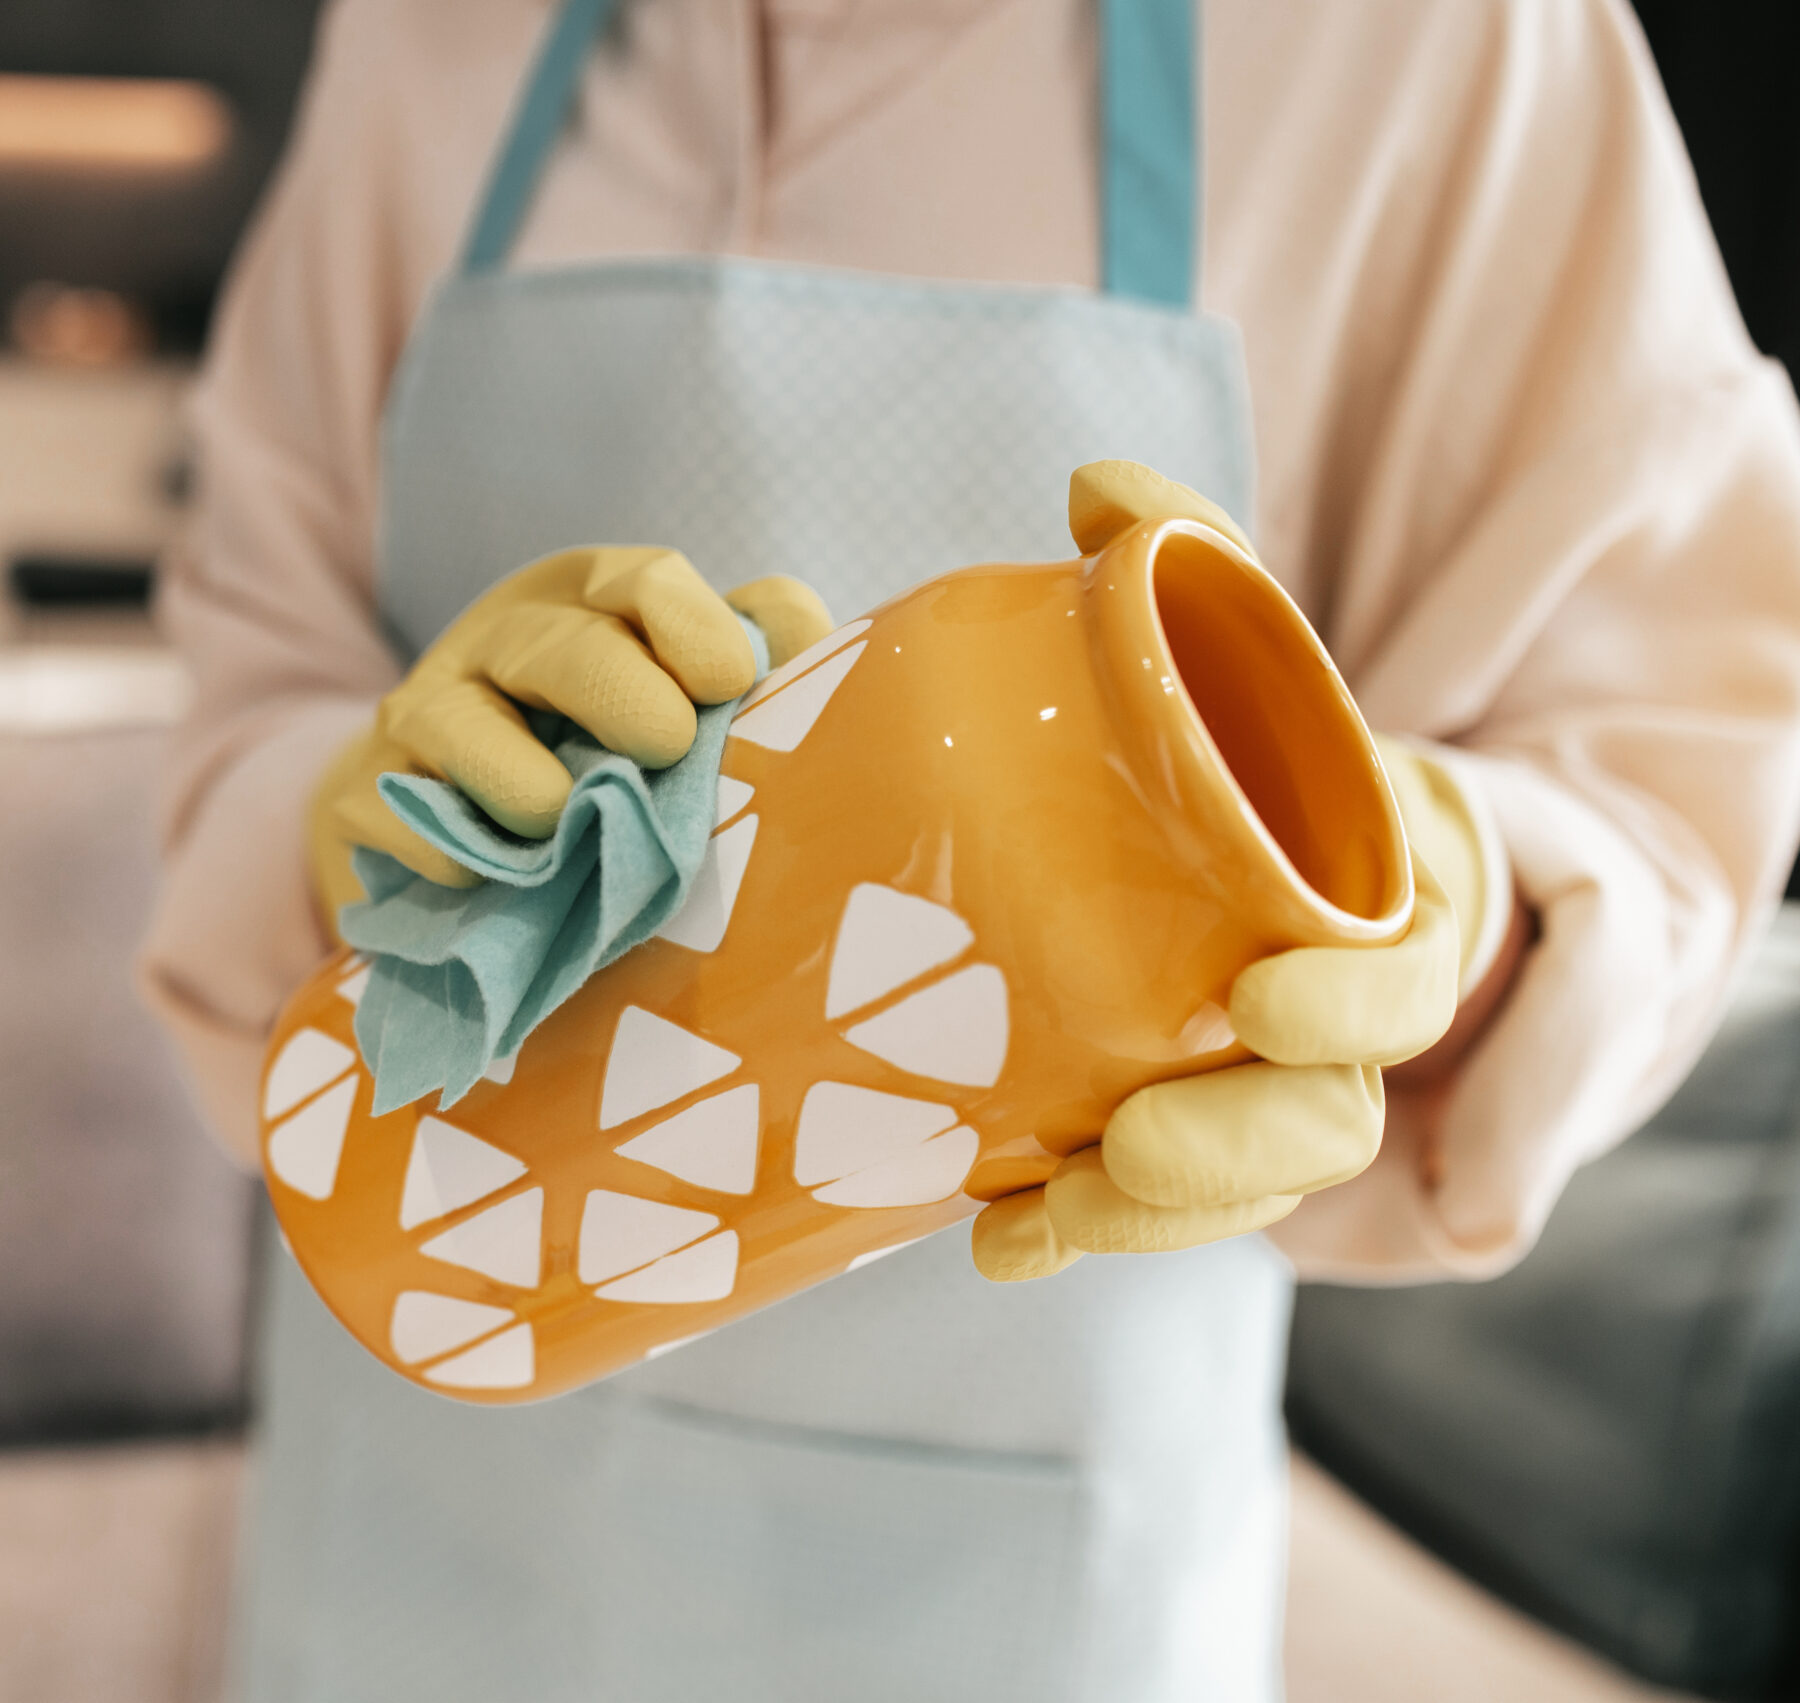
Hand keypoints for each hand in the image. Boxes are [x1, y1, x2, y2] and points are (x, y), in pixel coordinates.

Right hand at [310, 547, 833, 931]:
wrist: (446, 818)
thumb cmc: (595, 748)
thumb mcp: (671, 685)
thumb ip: (751, 653)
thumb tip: (809, 644)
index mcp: (585, 603)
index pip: (640, 582)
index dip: (692, 624)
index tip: (730, 682)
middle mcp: (497, 643)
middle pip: (556, 645)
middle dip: (615, 688)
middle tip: (664, 745)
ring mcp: (421, 716)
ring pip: (457, 725)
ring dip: (520, 780)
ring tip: (561, 823)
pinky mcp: (363, 797)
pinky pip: (397, 814)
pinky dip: (441, 847)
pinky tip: (480, 878)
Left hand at [970, 465, 1505, 1282]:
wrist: (1250, 824)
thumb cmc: (1258, 735)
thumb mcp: (1241, 635)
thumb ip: (1188, 553)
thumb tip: (1098, 490)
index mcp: (1391, 913)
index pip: (1406, 982)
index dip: (1350, 999)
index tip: (1264, 999)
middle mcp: (1337, 1023)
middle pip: (1321, 1123)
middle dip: (1232, 1148)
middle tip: (1127, 1147)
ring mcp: (1259, 1089)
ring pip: (1232, 1186)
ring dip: (1134, 1217)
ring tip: (1034, 1217)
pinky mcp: (1177, 1125)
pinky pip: (1138, 1201)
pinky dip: (1068, 1222)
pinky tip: (992, 1235)